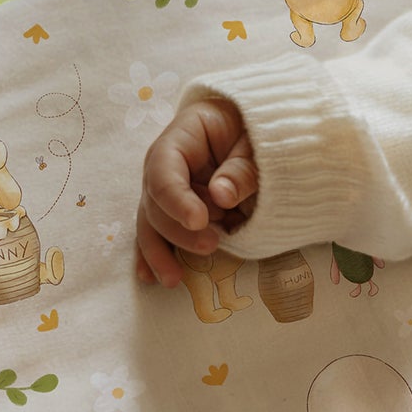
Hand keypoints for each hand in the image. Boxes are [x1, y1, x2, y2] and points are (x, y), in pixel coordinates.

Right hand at [134, 97, 257, 287]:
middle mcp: (167, 166)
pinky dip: (157, 255)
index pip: (164, 168)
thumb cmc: (258, 133)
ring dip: (161, 252)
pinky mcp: (177, 213)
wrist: (261, 135)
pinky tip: (151, 277)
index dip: (177, 197)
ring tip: (174, 279)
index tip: (198, 220)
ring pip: (152, 223)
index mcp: (182, 138)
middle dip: (178, 230)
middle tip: (211, 245)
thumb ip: (242, 168)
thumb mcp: (257, 143)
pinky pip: (161, 235)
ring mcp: (169, 191)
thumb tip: (221, 196)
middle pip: (155, 201)